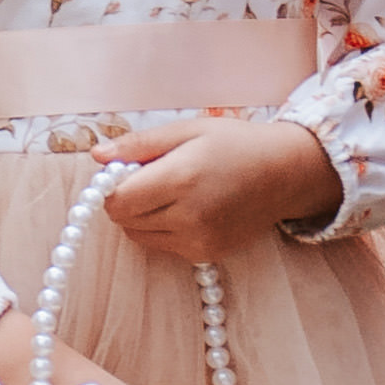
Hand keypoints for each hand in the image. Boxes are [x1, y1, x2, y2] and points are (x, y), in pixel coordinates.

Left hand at [92, 113, 339, 264]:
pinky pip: (162, 245)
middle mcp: (189, 216)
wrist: (286, 174)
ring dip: (142, 216)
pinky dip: (163, 228)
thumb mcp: (186, 130)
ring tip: (173, 192)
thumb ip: (138, 144)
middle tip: (154, 176)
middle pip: (124, 219)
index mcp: (181, 179)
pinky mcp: (207, 254)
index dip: (111, 186)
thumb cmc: (235, 144)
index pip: (116, 200)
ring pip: (139, 235)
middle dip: (127, 199)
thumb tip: (97, 156)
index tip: (127, 170)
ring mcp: (199, 241)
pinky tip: (188, 208)